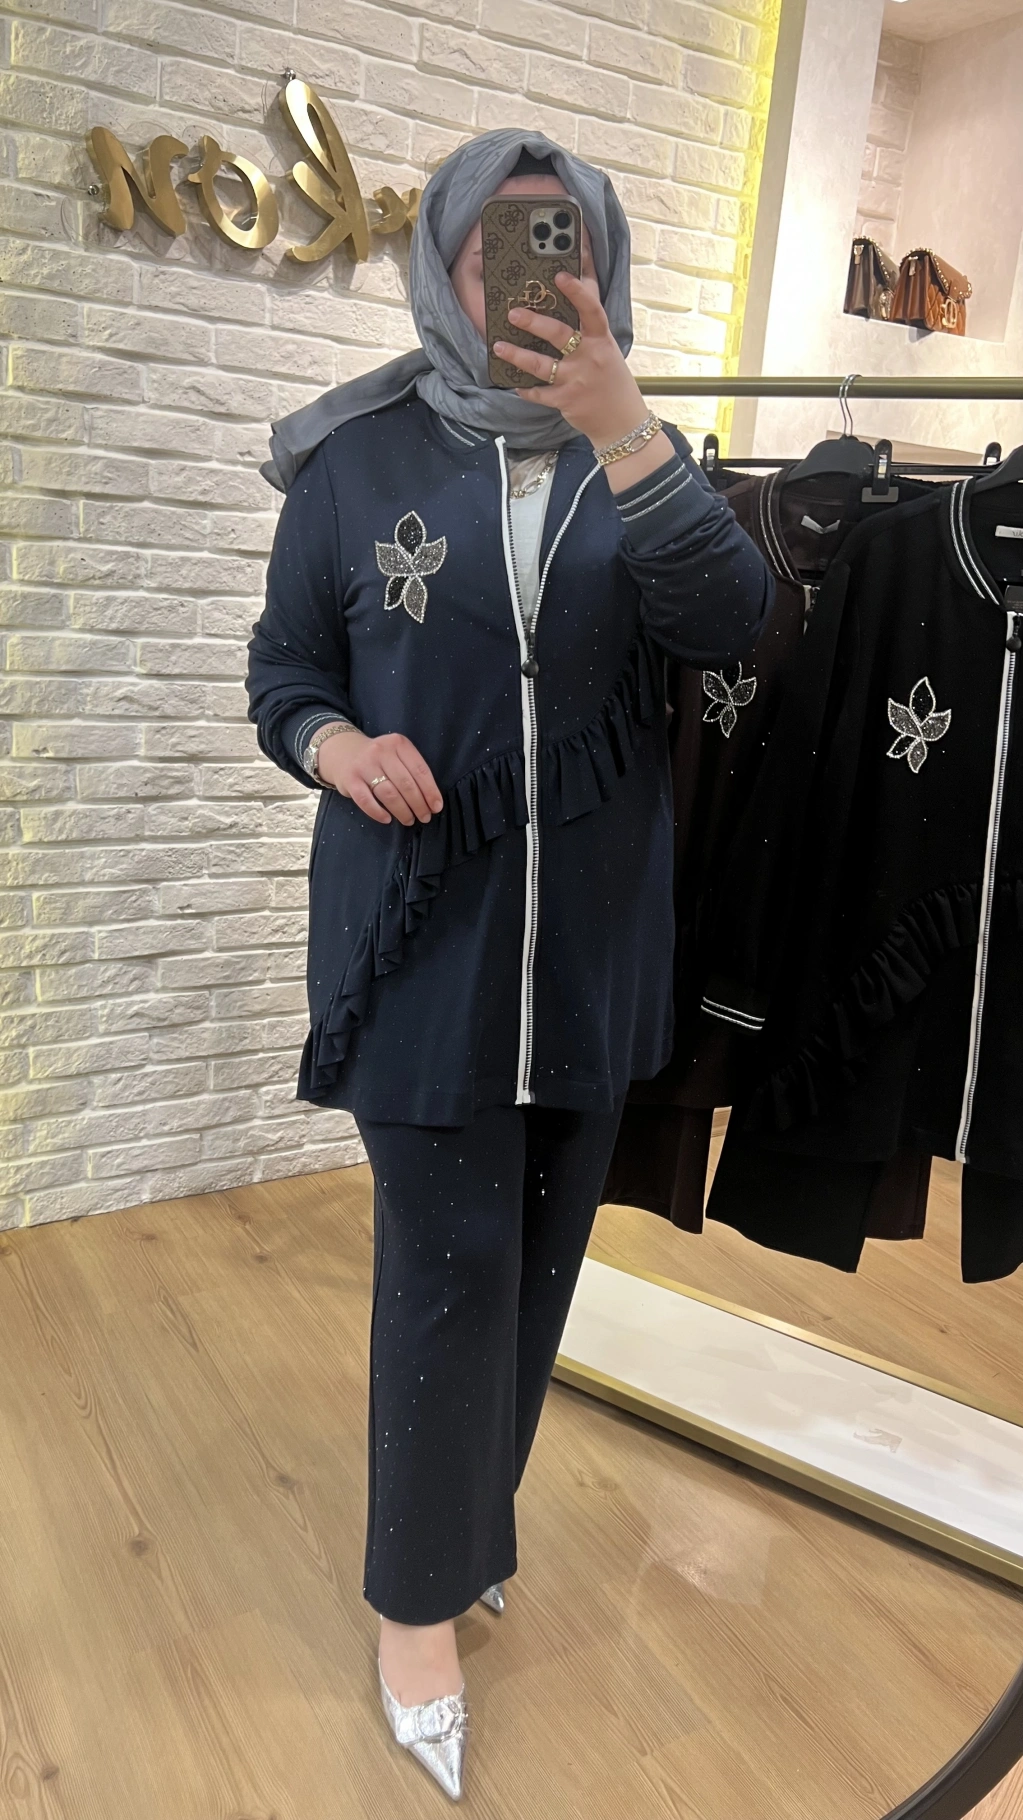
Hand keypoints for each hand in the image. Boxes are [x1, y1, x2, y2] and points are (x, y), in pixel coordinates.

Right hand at [316, 727, 442, 826]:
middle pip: (405, 783)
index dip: (430, 791)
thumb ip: (411, 770)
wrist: (344, 752)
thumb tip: (431, 800)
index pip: (420, 770)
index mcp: (398, 744)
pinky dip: (378, 812)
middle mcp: (381, 751)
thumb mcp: (396, 754)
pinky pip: (366, 801)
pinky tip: (387, 819)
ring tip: (408, 820)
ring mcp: (364, 765)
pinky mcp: (350, 779)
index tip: (436, 807)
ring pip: (388, 793)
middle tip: (424, 817)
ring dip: (402, 811)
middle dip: (418, 804)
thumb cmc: (378, 759)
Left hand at [493, 271, 670, 465]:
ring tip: (499, 347)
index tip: (559, 276)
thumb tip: (578, 295)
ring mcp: (577, 380)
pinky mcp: (566, 401)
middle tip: (513, 313)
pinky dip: (526, 388)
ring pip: (542, 365)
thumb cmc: (613, 382)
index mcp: (602, 340)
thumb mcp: (608, 351)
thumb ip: (591, 329)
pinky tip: (515, 383)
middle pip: (559, 334)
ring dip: (517, 356)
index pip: (591, 310)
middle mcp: (590, 357)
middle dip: (533, 322)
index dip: (576, 291)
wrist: (623, 422)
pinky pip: (539, 393)